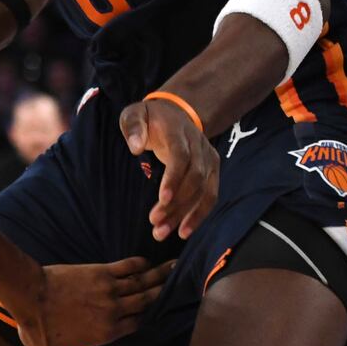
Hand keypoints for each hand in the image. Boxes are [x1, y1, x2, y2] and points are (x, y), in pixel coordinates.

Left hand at [9, 257, 173, 345]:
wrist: (27, 294)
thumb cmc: (37, 330)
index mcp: (108, 333)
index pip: (141, 325)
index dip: (156, 317)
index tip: (170, 310)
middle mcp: (114, 311)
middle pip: (148, 302)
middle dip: (166, 293)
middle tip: (184, 282)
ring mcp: (108, 290)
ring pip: (142, 283)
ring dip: (160, 276)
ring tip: (176, 268)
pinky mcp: (99, 272)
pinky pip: (126, 267)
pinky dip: (139, 264)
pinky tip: (147, 261)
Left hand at [121, 98, 218, 240]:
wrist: (178, 112)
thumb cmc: (150, 117)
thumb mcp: (134, 113)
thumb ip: (133, 127)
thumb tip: (136, 147)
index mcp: (179, 133)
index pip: (181, 157)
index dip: (174, 178)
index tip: (162, 199)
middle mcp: (200, 147)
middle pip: (194, 179)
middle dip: (177, 204)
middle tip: (155, 224)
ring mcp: (210, 160)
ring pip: (204, 192)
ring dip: (187, 215)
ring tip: (164, 233)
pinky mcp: (213, 171)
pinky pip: (209, 196)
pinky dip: (199, 215)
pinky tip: (184, 231)